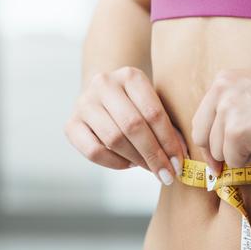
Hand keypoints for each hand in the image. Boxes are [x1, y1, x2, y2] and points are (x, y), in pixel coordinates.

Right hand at [64, 66, 188, 184]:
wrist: (104, 97)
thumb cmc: (137, 105)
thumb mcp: (154, 106)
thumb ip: (168, 128)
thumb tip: (180, 158)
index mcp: (130, 75)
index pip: (153, 113)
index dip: (168, 141)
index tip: (178, 163)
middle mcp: (104, 84)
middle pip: (133, 126)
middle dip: (153, 155)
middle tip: (167, 174)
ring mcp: (84, 103)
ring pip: (114, 139)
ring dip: (136, 159)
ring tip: (150, 168)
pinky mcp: (71, 124)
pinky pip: (94, 151)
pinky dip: (115, 163)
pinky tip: (129, 163)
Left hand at [191, 68, 250, 174]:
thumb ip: (233, 110)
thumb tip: (215, 148)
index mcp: (224, 80)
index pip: (200, 119)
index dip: (209, 142)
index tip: (217, 159)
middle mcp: (221, 91)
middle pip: (202, 138)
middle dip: (217, 155)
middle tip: (234, 164)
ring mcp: (228, 110)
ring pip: (219, 153)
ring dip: (241, 155)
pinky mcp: (238, 131)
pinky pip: (234, 162)